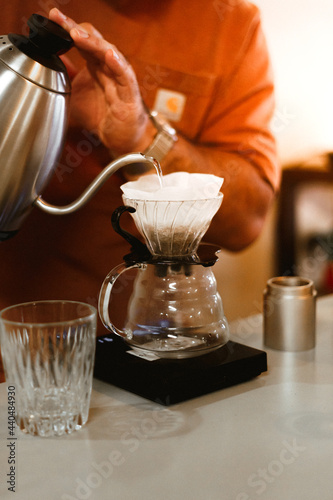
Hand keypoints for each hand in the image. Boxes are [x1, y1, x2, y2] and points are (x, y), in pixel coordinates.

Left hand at [48, 8, 154, 155]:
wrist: (120, 139)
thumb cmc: (102, 115)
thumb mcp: (73, 95)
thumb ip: (60, 78)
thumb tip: (45, 59)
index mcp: (94, 64)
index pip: (80, 39)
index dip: (66, 27)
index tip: (51, 17)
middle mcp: (107, 66)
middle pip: (92, 40)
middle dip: (74, 28)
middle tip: (58, 19)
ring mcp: (119, 77)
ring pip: (108, 53)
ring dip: (92, 43)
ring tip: (76, 34)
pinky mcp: (129, 93)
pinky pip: (125, 75)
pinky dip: (118, 64)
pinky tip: (109, 56)